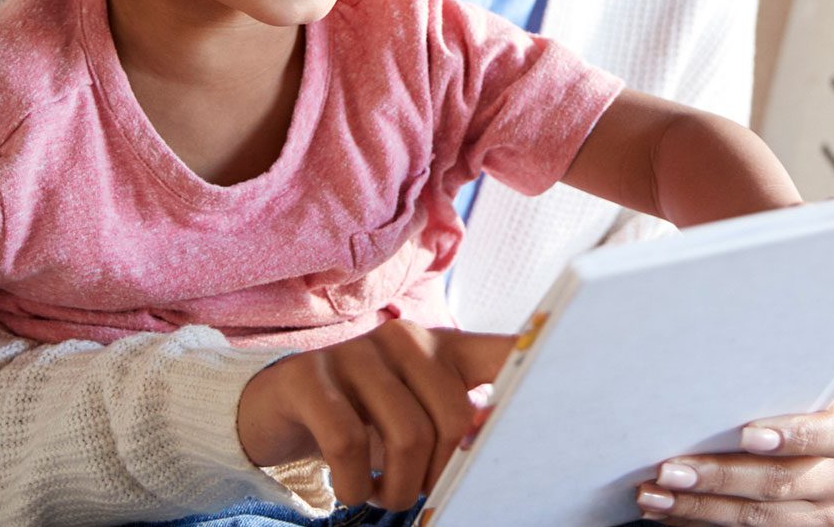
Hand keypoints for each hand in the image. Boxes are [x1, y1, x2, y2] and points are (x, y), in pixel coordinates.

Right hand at [234, 321, 511, 510]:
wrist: (278, 408)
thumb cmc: (364, 418)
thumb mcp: (415, 416)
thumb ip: (459, 425)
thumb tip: (502, 450)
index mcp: (443, 347)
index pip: (504, 351)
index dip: (533, 374)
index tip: (555, 403)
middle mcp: (404, 338)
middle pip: (455, 420)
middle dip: (442, 475)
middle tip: (419, 494)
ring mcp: (355, 352)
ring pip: (406, 438)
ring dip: (398, 489)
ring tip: (383, 495)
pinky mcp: (308, 376)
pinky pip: (347, 443)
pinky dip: (355, 485)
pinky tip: (351, 488)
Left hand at [633, 404, 833, 524]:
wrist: (773, 462)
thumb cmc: (767, 420)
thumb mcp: (775, 407)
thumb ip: (757, 401)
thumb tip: (700, 392)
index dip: (794, 434)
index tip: (746, 434)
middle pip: (780, 480)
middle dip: (718, 475)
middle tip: (669, 469)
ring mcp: (820, 518)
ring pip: (757, 518)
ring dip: (696, 504)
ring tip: (654, 492)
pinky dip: (696, 520)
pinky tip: (667, 509)